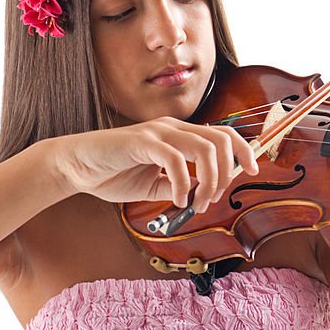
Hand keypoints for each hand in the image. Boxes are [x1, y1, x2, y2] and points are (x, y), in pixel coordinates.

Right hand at [52, 117, 258, 212]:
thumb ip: (179, 186)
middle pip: (221, 139)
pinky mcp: (141, 142)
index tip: (252, 171)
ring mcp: (157, 133)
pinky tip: (175, 199)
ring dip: (209, 180)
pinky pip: (175, 159)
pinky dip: (182, 183)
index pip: (224, 134)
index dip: (244, 151)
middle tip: (213, 198)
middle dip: (228, 171)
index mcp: (180, 135)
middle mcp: (173, 128)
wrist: (77, 167)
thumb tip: (202, 195)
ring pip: (204, 148)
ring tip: (196, 201)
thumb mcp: (155, 185)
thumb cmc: (114, 173)